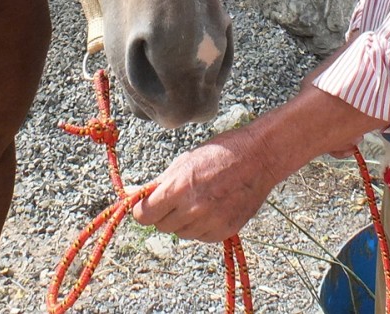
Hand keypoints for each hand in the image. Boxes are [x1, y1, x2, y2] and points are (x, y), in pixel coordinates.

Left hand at [132, 130, 276, 242]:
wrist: (258, 158)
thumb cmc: (220, 153)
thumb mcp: (184, 161)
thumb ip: (159, 183)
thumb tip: (131, 194)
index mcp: (178, 188)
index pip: (144, 215)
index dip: (143, 210)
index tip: (147, 205)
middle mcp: (193, 209)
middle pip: (161, 226)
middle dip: (163, 213)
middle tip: (177, 198)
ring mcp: (210, 222)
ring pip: (181, 233)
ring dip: (183, 221)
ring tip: (198, 199)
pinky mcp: (225, 231)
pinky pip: (200, 236)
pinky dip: (201, 226)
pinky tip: (212, 207)